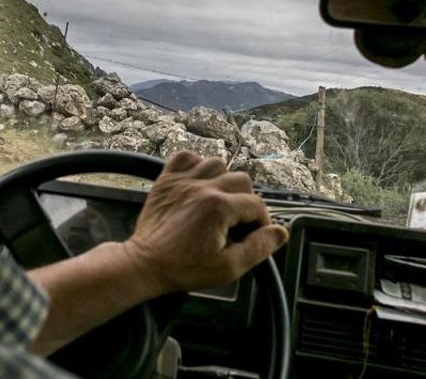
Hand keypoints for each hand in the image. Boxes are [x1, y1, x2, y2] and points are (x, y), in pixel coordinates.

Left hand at [120, 151, 289, 294]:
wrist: (145, 264)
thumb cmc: (184, 268)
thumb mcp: (228, 267)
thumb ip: (258, 247)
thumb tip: (280, 232)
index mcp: (219, 207)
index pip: (256, 205)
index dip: (261, 222)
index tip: (253, 236)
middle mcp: (202, 187)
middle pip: (241, 180)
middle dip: (245, 202)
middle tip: (237, 223)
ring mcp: (182, 180)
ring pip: (217, 163)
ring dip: (224, 181)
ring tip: (220, 202)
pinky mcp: (166, 180)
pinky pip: (185, 156)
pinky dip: (196, 164)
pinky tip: (199, 184)